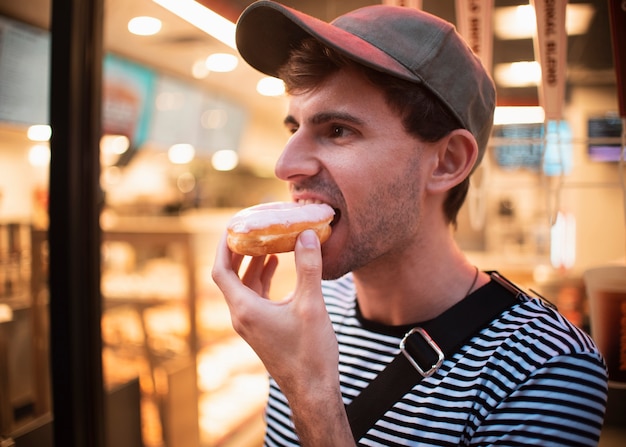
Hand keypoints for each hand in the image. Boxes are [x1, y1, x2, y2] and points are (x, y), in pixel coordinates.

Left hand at [212, 230, 354, 445]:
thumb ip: (308, 268)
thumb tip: (305, 235)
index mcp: (245, 310)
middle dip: (239, 251)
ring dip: (253, 265)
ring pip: (243, 287)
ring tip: (268, 242)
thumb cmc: (310, 353)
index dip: (223, 246)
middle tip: (251, 228)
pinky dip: (262, 279)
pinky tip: (277, 267)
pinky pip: (255, 297)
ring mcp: (251, 324)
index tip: (233, 226)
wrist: (313, 391)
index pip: (221, 271)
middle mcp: (242, 316)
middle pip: (230, 276)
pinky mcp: (262, 329)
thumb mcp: (311, 305)